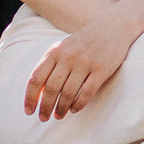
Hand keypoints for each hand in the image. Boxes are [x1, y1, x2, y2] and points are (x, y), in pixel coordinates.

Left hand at [23, 5, 140, 120]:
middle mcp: (68, 57)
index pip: (36, 78)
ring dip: (61, 108)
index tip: (29, 111)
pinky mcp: (101, 70)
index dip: (30, 97)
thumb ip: (51, 64)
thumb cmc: (85, 40)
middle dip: (45, 107)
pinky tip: (74, 109)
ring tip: (59, 116)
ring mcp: (85, 63)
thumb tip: (38, 91)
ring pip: (68, 93)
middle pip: (51, 88)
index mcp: (55, 51)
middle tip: (43, 118)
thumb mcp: (63, 47)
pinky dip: (79, 104)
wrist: (114, 26)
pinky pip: (86, 92)